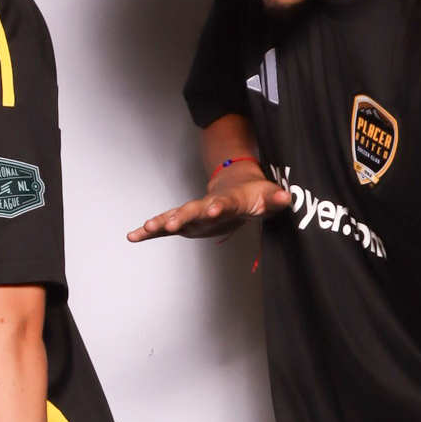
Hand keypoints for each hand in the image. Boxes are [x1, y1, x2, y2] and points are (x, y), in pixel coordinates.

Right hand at [129, 160, 290, 241]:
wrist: (236, 185)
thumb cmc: (254, 194)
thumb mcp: (269, 196)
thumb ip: (276, 198)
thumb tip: (287, 198)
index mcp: (228, 200)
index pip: (223, 203)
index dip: (218, 207)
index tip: (211, 210)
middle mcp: (206, 205)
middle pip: (192, 210)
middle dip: (180, 217)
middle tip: (169, 224)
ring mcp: (194, 214)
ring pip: (174, 216)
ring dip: (159, 223)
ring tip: (141, 230)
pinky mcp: (186, 222)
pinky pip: (166, 226)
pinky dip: (150, 231)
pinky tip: (133, 236)